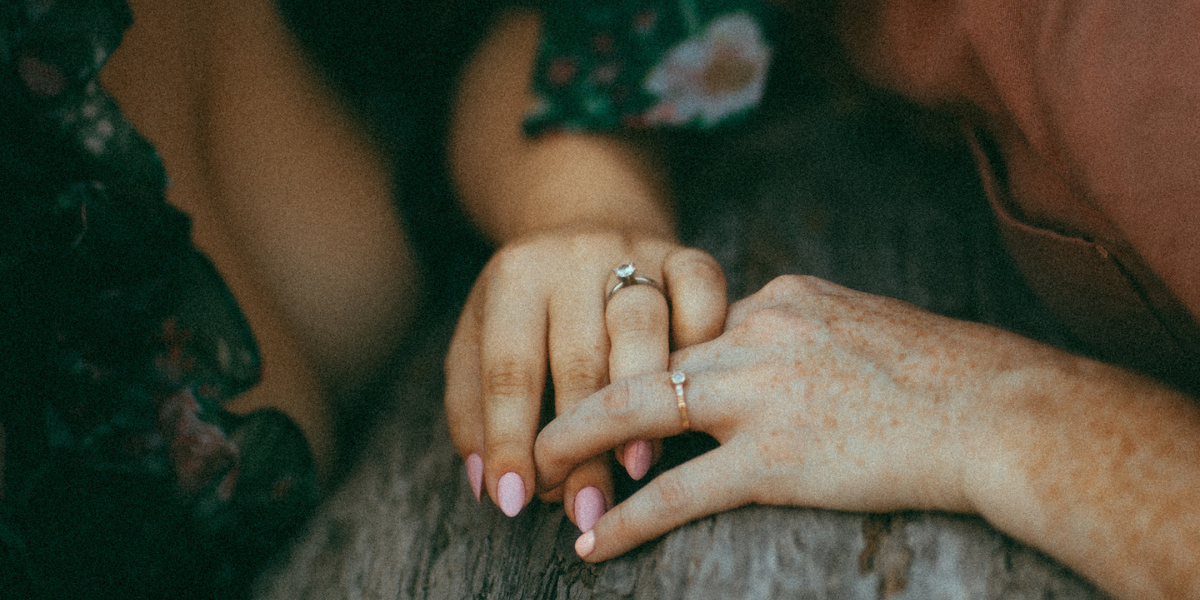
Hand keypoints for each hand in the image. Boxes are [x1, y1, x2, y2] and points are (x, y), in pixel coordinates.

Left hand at [444, 225, 725, 527]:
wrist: (586, 219)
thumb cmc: (529, 308)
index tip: (513, 501)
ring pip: (641, 328)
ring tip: (636, 468)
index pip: (509, 369)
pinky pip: (704, 296)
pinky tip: (696, 399)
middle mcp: (573, 257)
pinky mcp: (688, 255)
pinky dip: (703, 344)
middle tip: (583, 508)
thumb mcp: (479, 341)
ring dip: (642, 403)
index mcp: (514, 277)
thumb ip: (474, 410)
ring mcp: (636, 251)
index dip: (509, 439)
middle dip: (581, 441)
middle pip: (578, 356)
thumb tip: (489, 486)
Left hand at [535, 274, 1039, 560]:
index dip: (644, 357)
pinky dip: (629, 517)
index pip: (692, 325)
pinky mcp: (775, 457)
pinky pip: (679, 490)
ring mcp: (763, 392)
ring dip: (579, 441)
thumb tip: (774, 352)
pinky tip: (594, 543)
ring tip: (536, 468)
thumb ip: (804, 331)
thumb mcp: (864, 323)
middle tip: (539, 417)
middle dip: (584, 387)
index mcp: (782, 296)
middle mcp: (760, 331)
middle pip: (645, 355)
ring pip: (640, 410)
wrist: (1000, 409)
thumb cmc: (947, 372)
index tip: (610, 380)